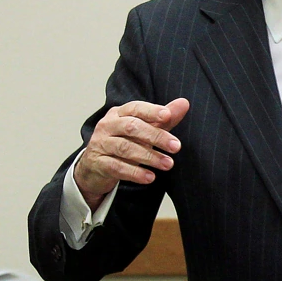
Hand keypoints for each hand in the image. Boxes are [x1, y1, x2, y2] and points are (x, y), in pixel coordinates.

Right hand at [74, 98, 189, 208]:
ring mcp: (100, 144)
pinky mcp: (97, 163)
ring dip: (149, 156)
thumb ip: (164, 119)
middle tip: (176, 147)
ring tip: (168, 164)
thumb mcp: (145, 129)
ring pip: (125, 148)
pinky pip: (116, 167)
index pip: (135, 108)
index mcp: (119, 113)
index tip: (168, 116)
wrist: (96, 166)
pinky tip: (150, 177)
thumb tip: (184, 103)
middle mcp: (107, 125)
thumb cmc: (125, 142)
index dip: (151, 111)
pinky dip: (134, 173)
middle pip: (131, 127)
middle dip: (156, 136)